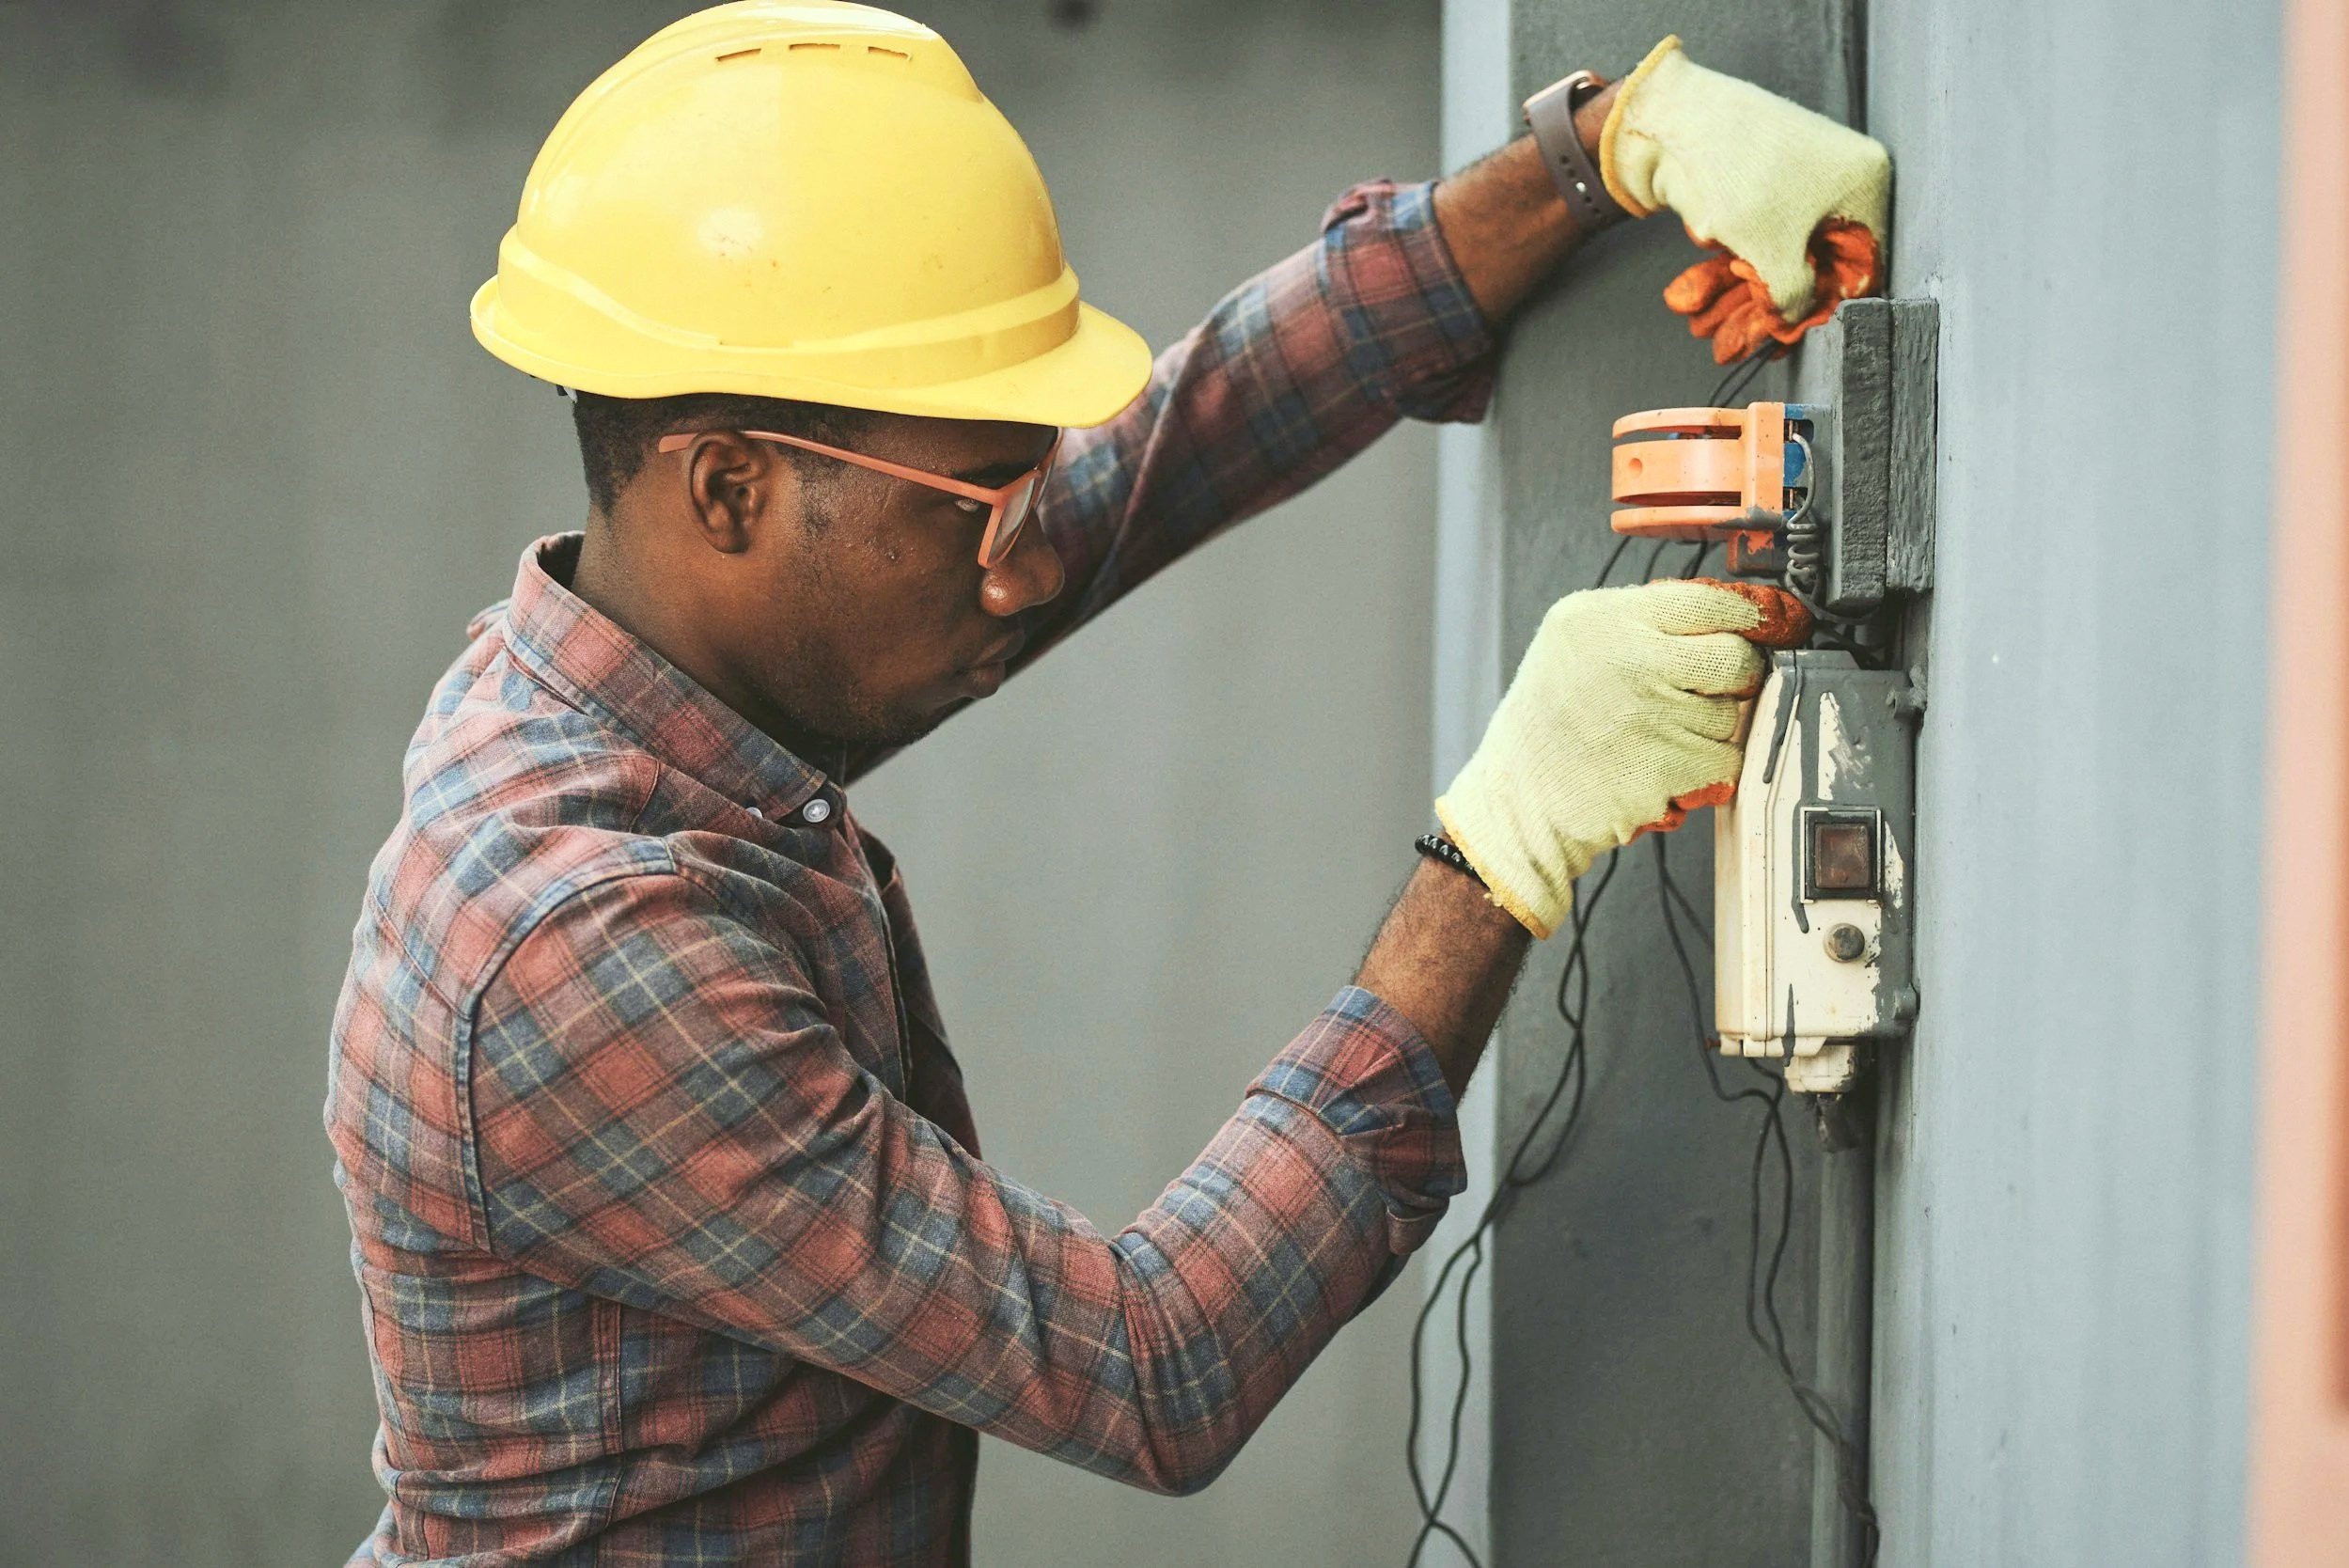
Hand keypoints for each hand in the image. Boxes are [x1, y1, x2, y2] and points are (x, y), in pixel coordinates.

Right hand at [1435, 580, 1809, 938]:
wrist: (1517, 802)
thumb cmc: (1548, 727)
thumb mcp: (1573, 644)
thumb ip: (1643, 622)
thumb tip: (1734, 615)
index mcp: (1600, 618)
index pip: (1709, 599)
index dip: (1755, 614)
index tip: (1778, 624)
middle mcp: (1627, 658)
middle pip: (1736, 657)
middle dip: (1736, 678)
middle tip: (1705, 694)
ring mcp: (1650, 714)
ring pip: (1733, 715)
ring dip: (1711, 731)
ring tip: (1659, 738)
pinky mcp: (1669, 766)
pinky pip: (1727, 761)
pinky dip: (1708, 771)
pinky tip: (1666, 769)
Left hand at [1599, 37, 1890, 361]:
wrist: (1671, 118)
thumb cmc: (1735, 172)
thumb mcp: (1773, 252)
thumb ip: (1792, 297)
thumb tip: (1793, 321)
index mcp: (1864, 183)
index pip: (1861, 265)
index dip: (1823, 308)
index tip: (1789, 338)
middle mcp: (1838, 178)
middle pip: (1811, 262)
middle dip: (1766, 306)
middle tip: (1735, 343)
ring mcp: (1795, 179)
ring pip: (1772, 253)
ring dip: (1736, 296)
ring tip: (1703, 328)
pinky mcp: (1756, 184)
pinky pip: (1749, 237)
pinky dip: (1723, 269)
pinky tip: (1693, 301)